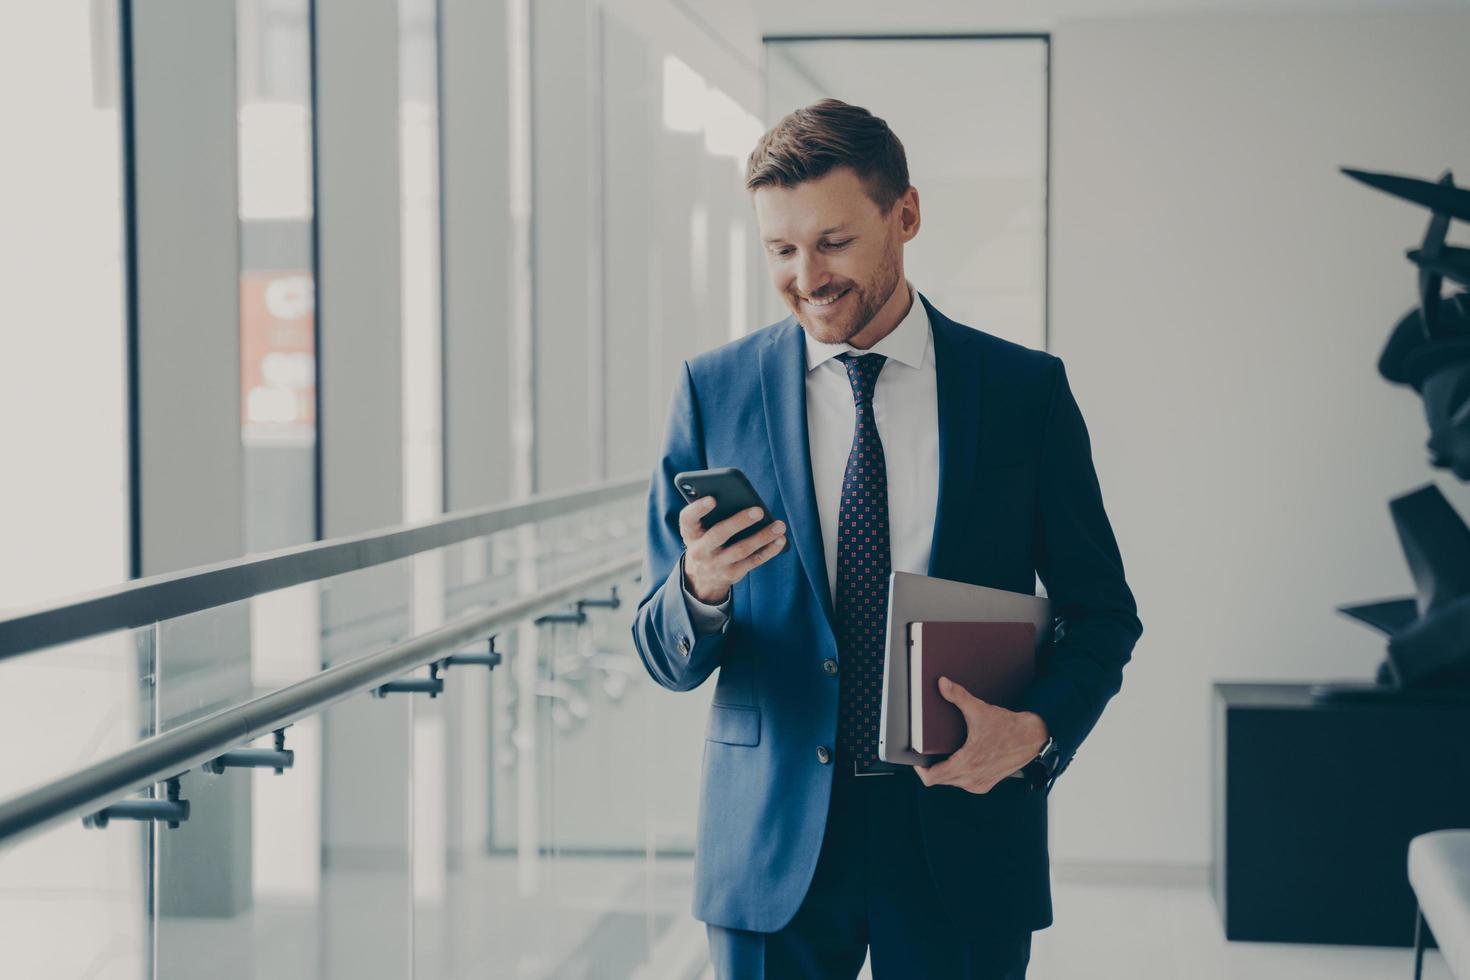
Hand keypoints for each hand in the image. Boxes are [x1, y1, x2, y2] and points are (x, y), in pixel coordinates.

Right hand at [679, 497, 786, 603]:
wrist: (701, 576)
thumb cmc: (705, 539)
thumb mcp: (699, 529)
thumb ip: (711, 514)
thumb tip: (740, 498)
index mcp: (690, 532)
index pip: (688, 519)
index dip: (698, 509)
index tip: (712, 499)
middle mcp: (700, 550)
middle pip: (719, 534)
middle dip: (739, 522)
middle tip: (759, 510)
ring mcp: (716, 564)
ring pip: (741, 549)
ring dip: (762, 537)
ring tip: (779, 525)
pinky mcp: (733, 573)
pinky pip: (754, 561)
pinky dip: (769, 550)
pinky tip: (781, 539)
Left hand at [914, 677, 1048, 794]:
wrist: (1032, 739)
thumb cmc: (1008, 728)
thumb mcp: (980, 710)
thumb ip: (959, 696)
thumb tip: (943, 684)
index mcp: (968, 764)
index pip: (932, 777)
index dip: (920, 769)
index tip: (916, 758)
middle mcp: (972, 779)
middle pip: (939, 779)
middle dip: (931, 766)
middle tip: (927, 751)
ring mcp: (979, 784)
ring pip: (950, 781)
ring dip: (944, 770)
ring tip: (942, 753)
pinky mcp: (985, 784)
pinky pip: (962, 782)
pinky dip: (957, 773)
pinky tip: (958, 759)